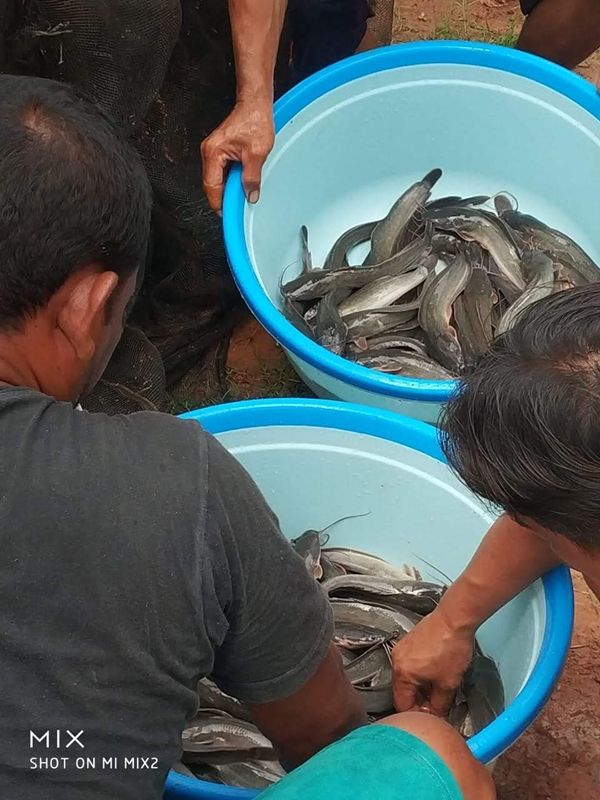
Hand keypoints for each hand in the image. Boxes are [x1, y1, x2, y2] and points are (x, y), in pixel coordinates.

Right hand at [201, 98, 273, 213]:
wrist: (255, 103)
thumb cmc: (254, 120)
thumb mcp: (256, 154)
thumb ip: (252, 178)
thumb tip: (250, 195)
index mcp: (213, 153)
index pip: (211, 186)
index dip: (218, 203)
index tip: (226, 214)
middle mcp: (209, 152)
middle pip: (212, 184)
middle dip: (223, 197)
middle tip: (236, 207)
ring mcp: (213, 151)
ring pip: (217, 178)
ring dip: (228, 188)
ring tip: (240, 194)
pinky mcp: (220, 150)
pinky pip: (221, 171)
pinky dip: (229, 179)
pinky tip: (240, 182)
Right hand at [392, 607, 474, 716]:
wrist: (454, 619)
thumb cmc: (451, 646)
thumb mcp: (448, 684)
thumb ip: (439, 705)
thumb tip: (437, 714)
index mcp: (402, 673)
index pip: (402, 704)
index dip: (417, 715)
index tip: (431, 717)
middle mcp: (397, 660)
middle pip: (402, 691)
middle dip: (418, 701)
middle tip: (436, 705)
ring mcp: (402, 649)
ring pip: (406, 678)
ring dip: (419, 687)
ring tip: (438, 687)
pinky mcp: (409, 641)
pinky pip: (409, 664)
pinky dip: (419, 673)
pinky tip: (435, 672)